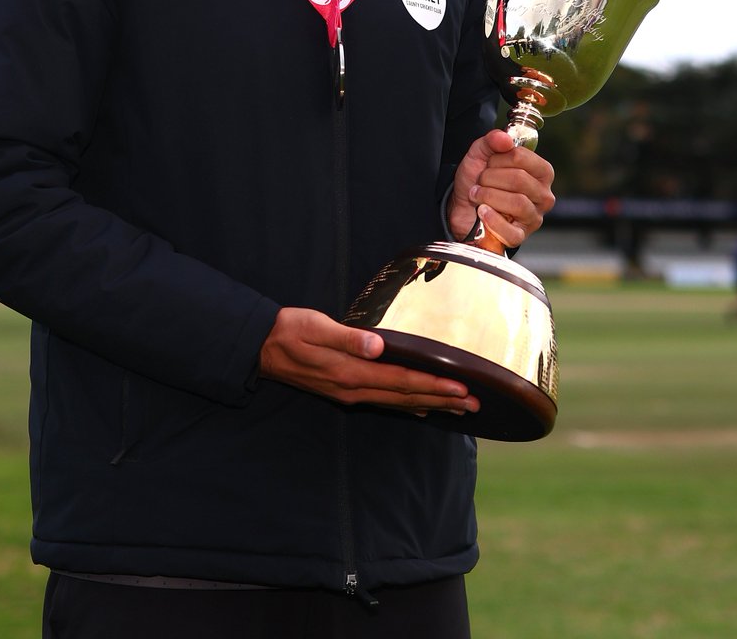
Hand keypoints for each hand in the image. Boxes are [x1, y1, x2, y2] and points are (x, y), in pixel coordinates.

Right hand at [259, 307, 479, 415]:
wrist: (261, 348)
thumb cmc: (290, 330)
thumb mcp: (315, 327)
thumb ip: (346, 337)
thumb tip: (377, 346)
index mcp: (350, 372)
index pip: (401, 382)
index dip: (433, 385)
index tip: (462, 387)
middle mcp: (354, 389)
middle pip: (406, 398)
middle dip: (442, 400)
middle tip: (475, 404)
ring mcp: (350, 393)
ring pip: (398, 403)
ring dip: (430, 405)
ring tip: (459, 408)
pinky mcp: (346, 390)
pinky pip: (385, 402)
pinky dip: (408, 405)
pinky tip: (423, 408)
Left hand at [447, 129, 555, 253]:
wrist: (462, 207)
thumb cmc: (478, 181)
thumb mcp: (480, 154)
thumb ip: (491, 141)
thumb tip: (505, 138)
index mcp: (541, 172)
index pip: (521, 157)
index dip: (497, 159)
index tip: (488, 164)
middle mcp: (543, 194)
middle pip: (519, 179)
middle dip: (490, 178)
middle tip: (480, 181)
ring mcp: (534, 217)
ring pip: (517, 203)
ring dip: (489, 196)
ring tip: (478, 195)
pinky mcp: (520, 236)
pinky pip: (511, 231)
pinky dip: (492, 219)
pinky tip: (482, 211)